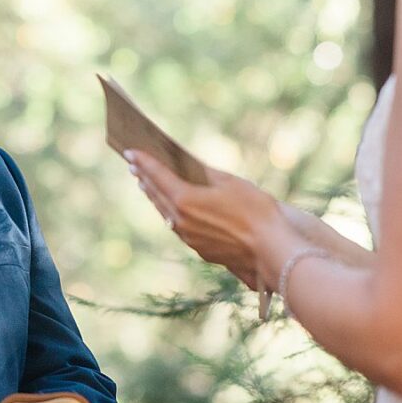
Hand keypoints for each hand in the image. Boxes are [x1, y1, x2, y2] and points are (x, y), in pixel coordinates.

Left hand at [126, 149, 287, 291]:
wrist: (270, 250)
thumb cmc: (256, 211)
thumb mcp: (231, 183)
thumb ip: (206, 174)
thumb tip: (192, 168)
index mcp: (185, 200)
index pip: (158, 175)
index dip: (144, 161)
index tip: (131, 152)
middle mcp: (180, 221)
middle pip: (156, 195)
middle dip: (145, 178)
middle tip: (135, 165)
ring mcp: (189, 238)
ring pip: (165, 213)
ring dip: (155, 197)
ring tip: (147, 184)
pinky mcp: (200, 250)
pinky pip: (178, 227)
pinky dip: (170, 213)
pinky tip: (172, 208)